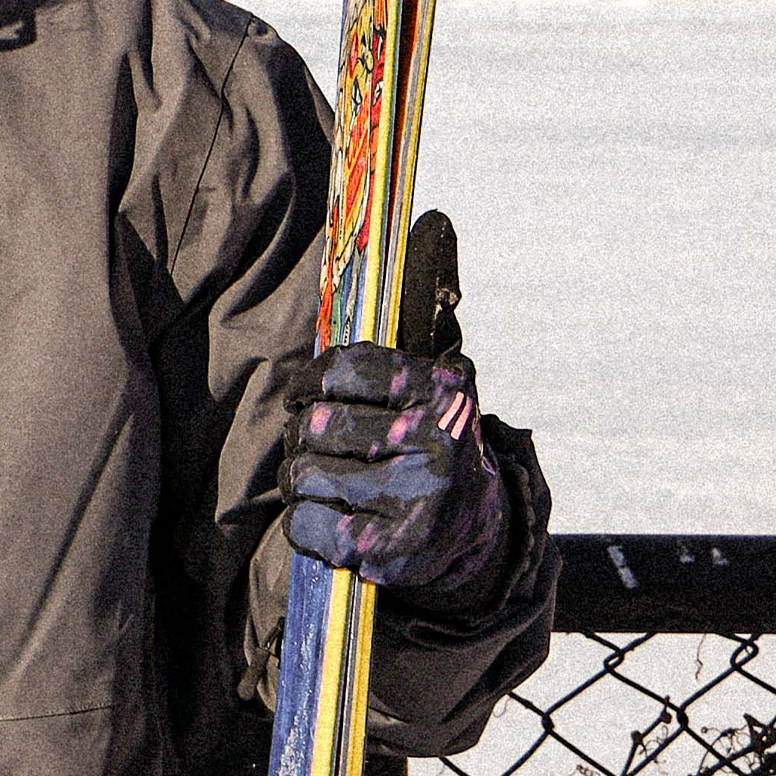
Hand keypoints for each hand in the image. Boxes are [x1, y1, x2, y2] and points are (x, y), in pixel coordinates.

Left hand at [279, 211, 507, 609]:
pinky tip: (329, 520)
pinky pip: (307, 527)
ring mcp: (414, 504)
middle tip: (316, 443)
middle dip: (304, 435)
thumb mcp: (433, 378)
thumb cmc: (432, 438)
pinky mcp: (391, 555)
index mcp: (439, 391)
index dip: (311, 381)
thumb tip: (436, 220)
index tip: (307, 392)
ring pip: (304, 475)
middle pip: (314, 426)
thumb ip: (423, 308)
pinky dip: (304, 524)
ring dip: (301, 479)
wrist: (474, 532)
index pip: (344, 369)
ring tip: (324, 480)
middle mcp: (433, 445)